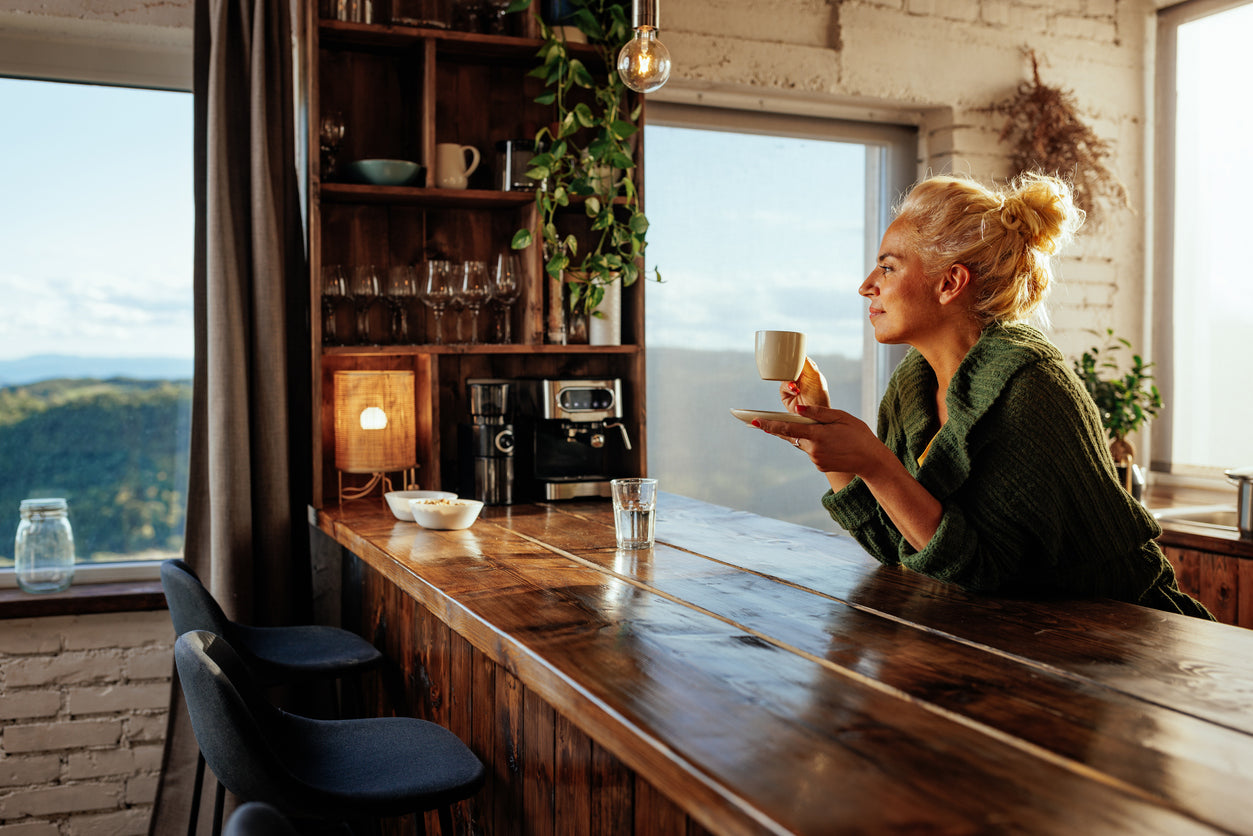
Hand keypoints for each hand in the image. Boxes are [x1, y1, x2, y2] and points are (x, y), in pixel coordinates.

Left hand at [753, 404, 882, 481]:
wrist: (871, 461)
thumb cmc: (859, 435)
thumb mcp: (841, 417)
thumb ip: (818, 413)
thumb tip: (797, 410)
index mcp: (816, 435)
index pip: (787, 429)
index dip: (769, 424)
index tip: (754, 421)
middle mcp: (812, 450)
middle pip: (796, 435)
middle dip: (800, 426)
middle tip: (816, 423)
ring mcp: (815, 460)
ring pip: (804, 442)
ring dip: (812, 436)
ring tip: (835, 435)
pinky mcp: (819, 466)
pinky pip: (812, 451)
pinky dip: (818, 444)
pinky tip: (835, 444)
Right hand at [779, 357, 829, 414]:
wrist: (814, 415)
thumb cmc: (819, 396)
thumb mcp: (815, 375)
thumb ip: (806, 363)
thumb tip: (798, 352)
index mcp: (808, 370)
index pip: (798, 359)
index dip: (794, 356)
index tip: (791, 354)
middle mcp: (799, 376)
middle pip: (789, 366)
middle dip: (789, 368)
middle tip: (792, 370)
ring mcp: (792, 385)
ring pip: (783, 375)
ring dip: (789, 380)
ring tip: (795, 385)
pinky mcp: (785, 394)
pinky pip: (782, 386)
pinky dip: (788, 387)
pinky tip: (795, 391)